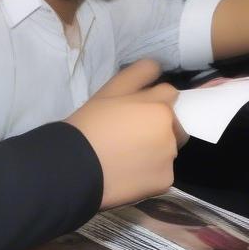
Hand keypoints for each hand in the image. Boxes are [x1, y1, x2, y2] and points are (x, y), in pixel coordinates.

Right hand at [67, 59, 179, 208]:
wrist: (75, 167)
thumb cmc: (92, 124)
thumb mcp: (111, 90)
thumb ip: (139, 73)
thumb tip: (157, 66)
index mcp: (161, 107)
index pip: (170, 96)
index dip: (151, 102)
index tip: (134, 112)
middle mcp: (171, 133)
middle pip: (173, 124)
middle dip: (158, 126)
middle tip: (129, 135)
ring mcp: (169, 159)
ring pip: (167, 149)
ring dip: (155, 149)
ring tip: (126, 156)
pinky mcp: (164, 182)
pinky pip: (162, 172)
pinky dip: (150, 172)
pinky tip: (128, 172)